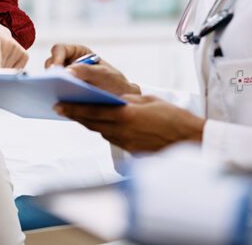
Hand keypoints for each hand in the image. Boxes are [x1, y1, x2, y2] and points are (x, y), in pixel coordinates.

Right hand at [45, 43, 139, 96]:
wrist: (122, 102)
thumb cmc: (115, 83)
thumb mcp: (103, 74)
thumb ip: (86, 71)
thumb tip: (67, 72)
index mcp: (78, 53)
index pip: (60, 50)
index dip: (55, 58)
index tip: (56, 70)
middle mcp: (68, 65)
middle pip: (51, 65)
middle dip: (50, 74)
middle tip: (51, 84)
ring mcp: (65, 81)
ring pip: (50, 81)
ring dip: (50, 87)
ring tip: (52, 96)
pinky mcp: (64, 95)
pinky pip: (54, 95)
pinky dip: (54, 99)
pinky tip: (57, 106)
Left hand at [55, 94, 204, 153]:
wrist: (191, 141)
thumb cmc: (174, 118)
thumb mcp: (149, 102)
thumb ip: (128, 101)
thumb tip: (113, 99)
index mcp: (126, 116)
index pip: (93, 111)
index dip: (74, 108)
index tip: (60, 104)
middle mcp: (123, 131)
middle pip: (92, 123)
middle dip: (75, 115)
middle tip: (60, 108)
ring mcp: (127, 144)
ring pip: (101, 131)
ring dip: (89, 123)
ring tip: (77, 114)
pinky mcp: (132, 152)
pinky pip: (113, 139)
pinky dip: (104, 130)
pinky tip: (101, 125)